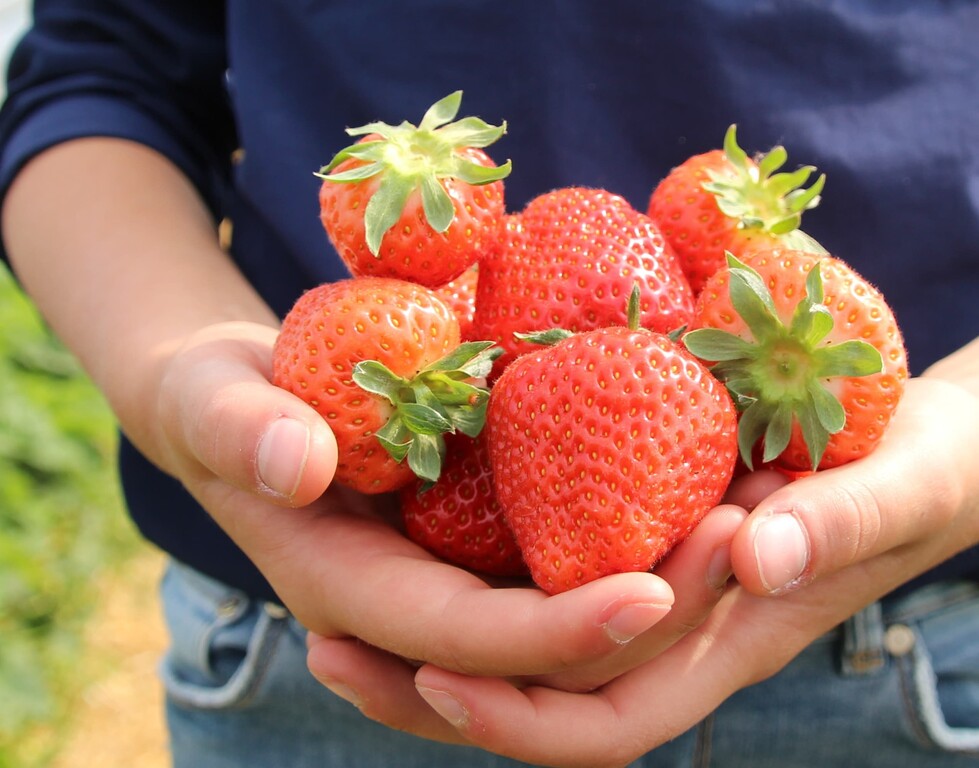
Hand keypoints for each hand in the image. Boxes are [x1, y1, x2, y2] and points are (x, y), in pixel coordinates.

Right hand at [156, 320, 732, 678]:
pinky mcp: (482, 538)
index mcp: (354, 594)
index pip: (468, 643)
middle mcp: (417, 608)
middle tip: (749, 535)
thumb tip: (294, 463)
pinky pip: (569, 555)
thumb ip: (237, 430)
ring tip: (757, 504)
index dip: (558, 632)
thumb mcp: (209, 400)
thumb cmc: (217, 402)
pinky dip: (637, 529)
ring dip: (669, 578)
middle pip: (549, 652)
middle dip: (650, 612)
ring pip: (576, 613)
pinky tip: (705, 473)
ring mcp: (456, 577)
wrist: (236, 404)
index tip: (654, 592)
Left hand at [303, 373, 978, 767]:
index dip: (520, 714)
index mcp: (724, 641)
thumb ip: (839, 521)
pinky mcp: (635, 536)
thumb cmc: (928, 469)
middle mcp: (672, 633)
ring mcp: (649, 592)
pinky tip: (410, 522)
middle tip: (326, 642)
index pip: (605, 720)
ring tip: (330, 605)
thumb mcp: (894, 485)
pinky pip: (543, 572)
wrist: (931, 450)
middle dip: (434, 691)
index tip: (433, 669)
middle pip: (535, 700)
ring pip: (525, 644)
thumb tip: (752, 556)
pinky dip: (477, 569)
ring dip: (431, 636)